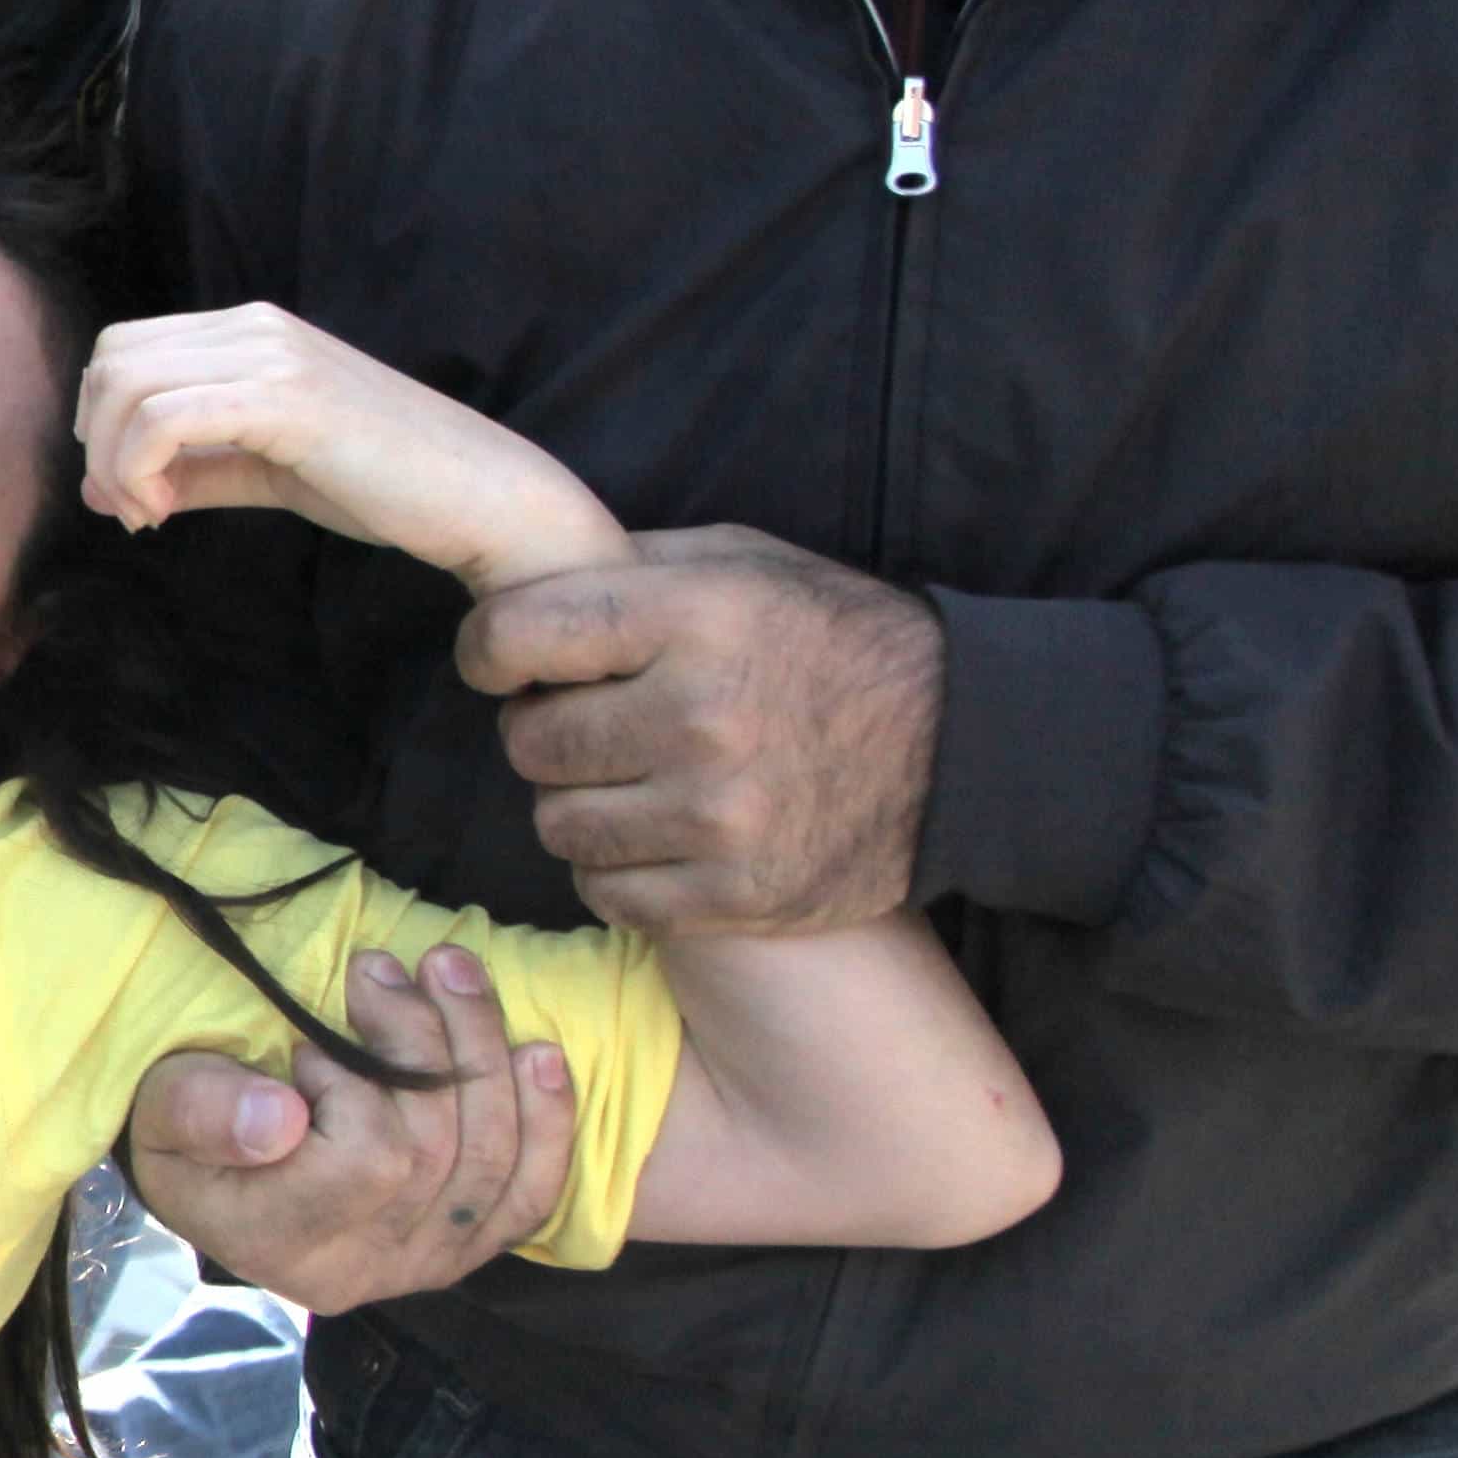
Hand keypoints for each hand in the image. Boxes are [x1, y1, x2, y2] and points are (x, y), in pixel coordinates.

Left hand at [78, 304, 625, 597]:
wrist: (481, 497)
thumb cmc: (382, 485)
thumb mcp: (265, 470)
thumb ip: (190, 470)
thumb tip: (100, 493)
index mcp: (251, 330)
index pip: (125, 347)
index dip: (102, 420)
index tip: (131, 490)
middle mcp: (257, 326)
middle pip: (114, 359)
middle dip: (98, 441)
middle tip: (134, 507)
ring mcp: (273, 356)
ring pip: (129, 385)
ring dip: (116, 463)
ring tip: (151, 514)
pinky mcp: (288, 398)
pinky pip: (165, 419)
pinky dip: (140, 469)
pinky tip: (163, 512)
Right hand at [122, 947, 573, 1311]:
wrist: (216, 1173)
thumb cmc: (184, 1131)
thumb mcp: (159, 1111)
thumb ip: (202, 1110)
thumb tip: (279, 1117)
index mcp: (280, 1246)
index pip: (369, 1163)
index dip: (359, 1083)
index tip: (310, 1043)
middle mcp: (362, 1271)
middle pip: (439, 1153)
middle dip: (422, 1038)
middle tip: (378, 967)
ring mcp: (423, 1267)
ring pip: (492, 1159)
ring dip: (480, 1048)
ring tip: (447, 970)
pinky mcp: (464, 1248)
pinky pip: (532, 1194)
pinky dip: (547, 1122)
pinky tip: (539, 1055)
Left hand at [461, 527, 938, 933]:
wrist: (968, 745)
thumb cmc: (837, 641)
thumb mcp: (745, 565)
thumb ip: (630, 567)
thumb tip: (514, 579)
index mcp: (694, 618)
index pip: (515, 635)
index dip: (490, 650)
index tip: (503, 661)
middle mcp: (700, 716)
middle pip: (530, 742)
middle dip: (545, 730)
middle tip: (594, 722)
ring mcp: (720, 815)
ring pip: (559, 825)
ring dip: (580, 804)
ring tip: (633, 778)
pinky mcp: (741, 891)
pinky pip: (609, 893)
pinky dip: (617, 870)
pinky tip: (657, 836)